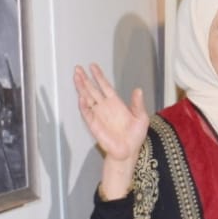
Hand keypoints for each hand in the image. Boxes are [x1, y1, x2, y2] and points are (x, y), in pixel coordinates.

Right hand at [74, 63, 147, 197]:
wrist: (128, 152)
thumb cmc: (135, 136)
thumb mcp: (141, 117)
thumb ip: (138, 104)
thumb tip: (138, 90)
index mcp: (115, 103)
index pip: (104, 86)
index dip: (99, 76)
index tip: (93, 66)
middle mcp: (105, 107)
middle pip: (92, 89)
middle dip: (85, 79)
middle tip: (78, 68)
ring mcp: (98, 115)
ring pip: (87, 98)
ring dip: (81, 88)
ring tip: (76, 77)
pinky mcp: (94, 125)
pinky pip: (87, 113)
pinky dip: (83, 105)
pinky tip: (81, 97)